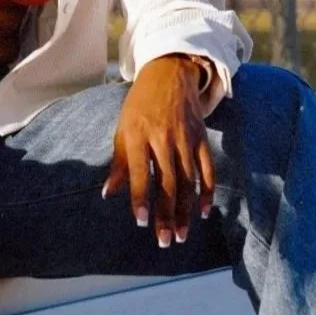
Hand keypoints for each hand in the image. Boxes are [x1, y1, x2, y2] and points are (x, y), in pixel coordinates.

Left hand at [101, 55, 214, 247]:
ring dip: (185, 211)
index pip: (138, 171)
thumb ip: (118, 162)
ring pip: (188, 181)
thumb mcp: (123, 128)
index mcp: (138, 134)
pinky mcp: (201, 138)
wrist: (169, 73)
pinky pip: (207, 170)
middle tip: (164, 241)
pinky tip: (203, 212)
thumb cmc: (140, 105)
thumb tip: (108, 193)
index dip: (139, 198)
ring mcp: (185, 138)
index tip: (141, 222)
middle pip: (166, 182)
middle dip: (165, 214)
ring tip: (180, 235)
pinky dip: (206, 192)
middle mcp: (162, 137)